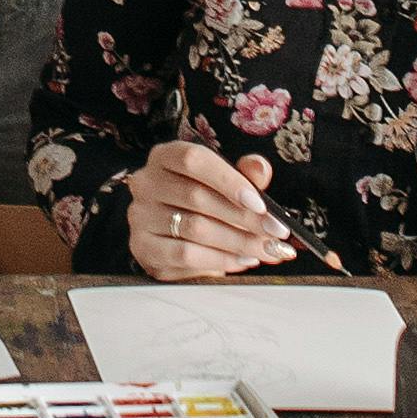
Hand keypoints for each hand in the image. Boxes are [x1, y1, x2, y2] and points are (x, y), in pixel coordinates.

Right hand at [117, 141, 295, 281]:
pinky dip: (220, 260)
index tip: (260, 204)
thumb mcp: (225, 183)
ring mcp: (140, 216)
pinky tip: (242, 261)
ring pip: (195, 228)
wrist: (172, 238)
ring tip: (266, 250)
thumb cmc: (202, 204)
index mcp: (165, 156)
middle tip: (275, 233)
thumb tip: (259, 167)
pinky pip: (186, 255)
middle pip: (197, 197)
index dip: (229, 180)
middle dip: (245, 218)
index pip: (194, 160)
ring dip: (238, 242)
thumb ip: (244, 174)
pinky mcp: (143, 248)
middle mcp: (146, 182)